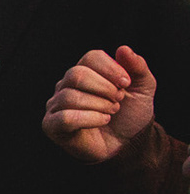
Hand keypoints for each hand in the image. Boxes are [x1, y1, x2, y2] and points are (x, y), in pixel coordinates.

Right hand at [43, 47, 154, 162]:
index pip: (91, 57)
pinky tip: (102, 121)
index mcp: (86, 71)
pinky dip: (89, 119)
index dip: (111, 68)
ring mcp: (56, 105)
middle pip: (77, 75)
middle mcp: (66, 85)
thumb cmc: (129, 115)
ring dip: (100, 105)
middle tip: (118, 100)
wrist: (126, 144)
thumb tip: (123, 49)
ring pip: (70, 97)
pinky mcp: (51, 125)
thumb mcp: (142, 89)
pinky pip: (65, 118)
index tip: (126, 84)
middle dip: (104, 88)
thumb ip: (137, 67)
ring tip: (111, 113)